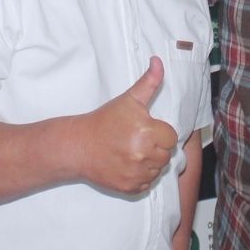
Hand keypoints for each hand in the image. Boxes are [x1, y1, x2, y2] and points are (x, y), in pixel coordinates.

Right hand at [76, 58, 176, 194]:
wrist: (78, 146)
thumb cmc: (104, 121)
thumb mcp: (128, 100)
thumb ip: (148, 82)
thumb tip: (158, 62)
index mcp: (147, 131)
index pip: (171, 136)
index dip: (159, 132)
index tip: (145, 129)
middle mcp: (143, 154)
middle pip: (166, 154)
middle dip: (156, 147)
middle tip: (136, 140)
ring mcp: (136, 173)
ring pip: (158, 170)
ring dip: (150, 163)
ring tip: (131, 152)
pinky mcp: (130, 188)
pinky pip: (147, 183)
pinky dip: (140, 176)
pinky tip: (127, 164)